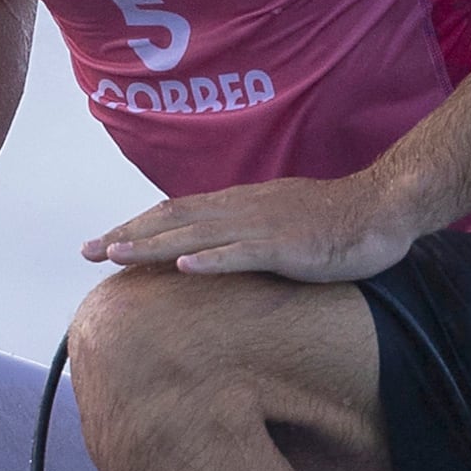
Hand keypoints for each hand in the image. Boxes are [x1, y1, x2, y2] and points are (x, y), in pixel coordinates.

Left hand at [84, 173, 429, 282]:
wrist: (384, 207)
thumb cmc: (338, 220)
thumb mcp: (282, 222)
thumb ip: (248, 232)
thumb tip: (218, 248)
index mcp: (241, 203)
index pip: (177, 211)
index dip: (138, 225)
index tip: (104, 241)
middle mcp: (243, 208)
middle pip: (174, 219)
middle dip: (128, 235)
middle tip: (86, 252)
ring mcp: (264, 226)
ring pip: (197, 234)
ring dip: (153, 245)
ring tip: (114, 255)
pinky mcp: (288, 247)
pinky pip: (244, 253)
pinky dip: (212, 259)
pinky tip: (184, 267)